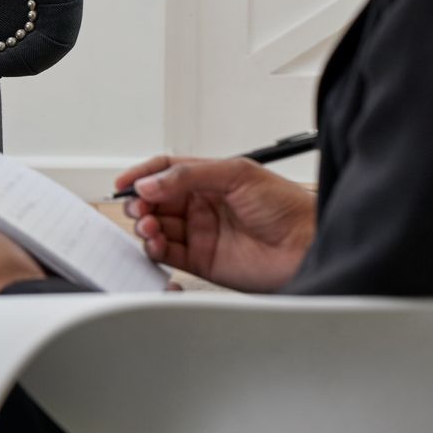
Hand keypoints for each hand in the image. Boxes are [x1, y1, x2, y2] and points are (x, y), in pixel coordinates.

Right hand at [116, 155, 316, 292]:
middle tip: (138, 205)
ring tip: (149, 224)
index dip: (143, 175)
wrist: (308, 246)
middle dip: (141, 201)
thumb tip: (150, 182)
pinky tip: (155, 242)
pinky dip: (154, 248)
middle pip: (156, 200)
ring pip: (158, 226)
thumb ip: (189, 176)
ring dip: (146, 224)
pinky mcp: (201, 261)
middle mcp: (203, 205)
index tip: (125, 181)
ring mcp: (201, 233)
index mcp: (211, 179)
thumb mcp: (237, 174)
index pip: (167, 172)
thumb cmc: (286, 207)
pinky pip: (167, 253)